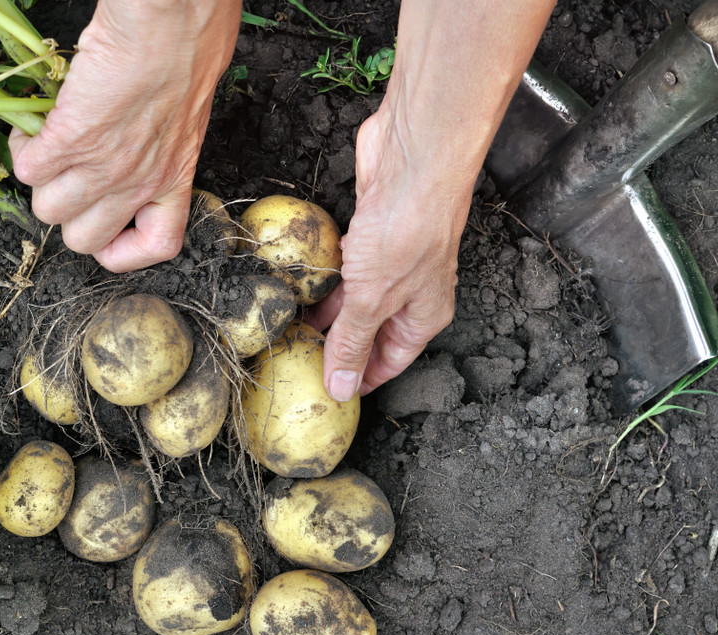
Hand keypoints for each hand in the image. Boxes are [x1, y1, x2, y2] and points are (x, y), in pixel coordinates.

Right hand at [8, 0, 240, 271]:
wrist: (169, 24)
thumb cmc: (185, 52)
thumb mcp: (183, 119)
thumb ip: (157, 150)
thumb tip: (129, 149)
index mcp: (174, 179)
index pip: (158, 246)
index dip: (127, 248)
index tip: (113, 226)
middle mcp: (139, 184)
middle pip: (84, 240)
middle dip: (70, 213)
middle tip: (71, 176)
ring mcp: (104, 168)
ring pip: (48, 211)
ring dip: (41, 181)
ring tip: (48, 147)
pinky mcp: (70, 140)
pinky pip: (27, 172)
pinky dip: (23, 150)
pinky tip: (36, 128)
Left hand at [306, 0, 553, 401]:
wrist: (412, 160)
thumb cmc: (406, 230)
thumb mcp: (372, 299)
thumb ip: (353, 343)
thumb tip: (341, 389)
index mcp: (424, 317)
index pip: (391, 361)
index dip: (362, 378)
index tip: (329, 392)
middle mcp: (411, 292)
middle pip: (372, 332)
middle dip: (339, 347)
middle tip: (300, 361)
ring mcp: (391, 261)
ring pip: (357, 300)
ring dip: (329, 316)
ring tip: (293, 333)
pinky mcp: (371, 234)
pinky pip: (346, 268)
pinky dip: (327, 281)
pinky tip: (303, 291)